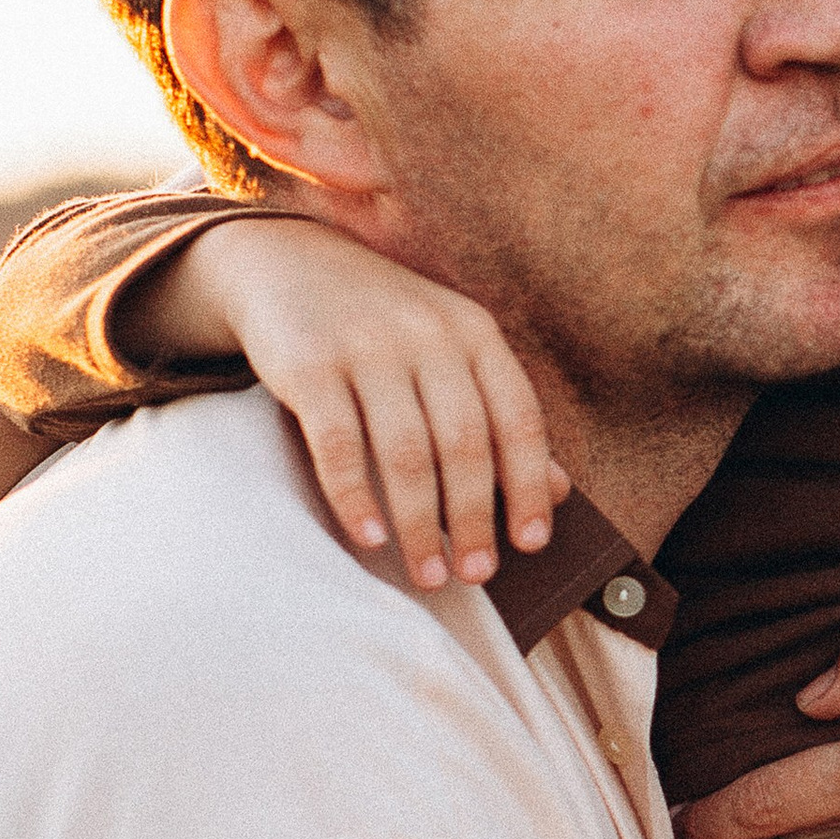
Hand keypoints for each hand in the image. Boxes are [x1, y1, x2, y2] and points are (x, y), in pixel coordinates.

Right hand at [159, 223, 568, 587]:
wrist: (286, 262)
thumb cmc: (382, 326)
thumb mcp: (450, 354)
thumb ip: (498, 416)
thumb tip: (554, 491)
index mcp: (475, 333)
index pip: (518, 418)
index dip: (528, 486)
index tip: (530, 544)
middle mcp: (428, 334)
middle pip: (465, 443)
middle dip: (474, 519)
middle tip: (475, 576)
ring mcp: (366, 345)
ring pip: (406, 451)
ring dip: (421, 524)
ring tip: (428, 574)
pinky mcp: (308, 361)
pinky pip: (337, 444)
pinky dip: (356, 498)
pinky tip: (370, 538)